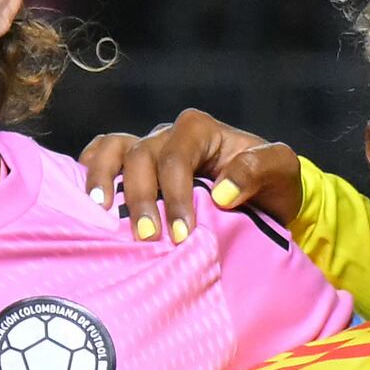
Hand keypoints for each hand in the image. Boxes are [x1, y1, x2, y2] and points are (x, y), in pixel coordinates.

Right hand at [73, 107, 307, 243]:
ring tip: (100, 214)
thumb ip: (259, 169)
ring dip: (103, 181)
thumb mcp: (282, 171)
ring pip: (113, 150)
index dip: (174, 195)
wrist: (263, 200)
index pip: (176, 156)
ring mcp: (146, 148)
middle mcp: (168, 135)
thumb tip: (221, 193)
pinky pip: (101, 155)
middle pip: (141, 156)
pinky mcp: (131, 167)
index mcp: (201, 130)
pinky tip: (87, 201)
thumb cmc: (272, 186)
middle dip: (141, 199)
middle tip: (149, 239)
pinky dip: (89, 171)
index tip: (180, 235)